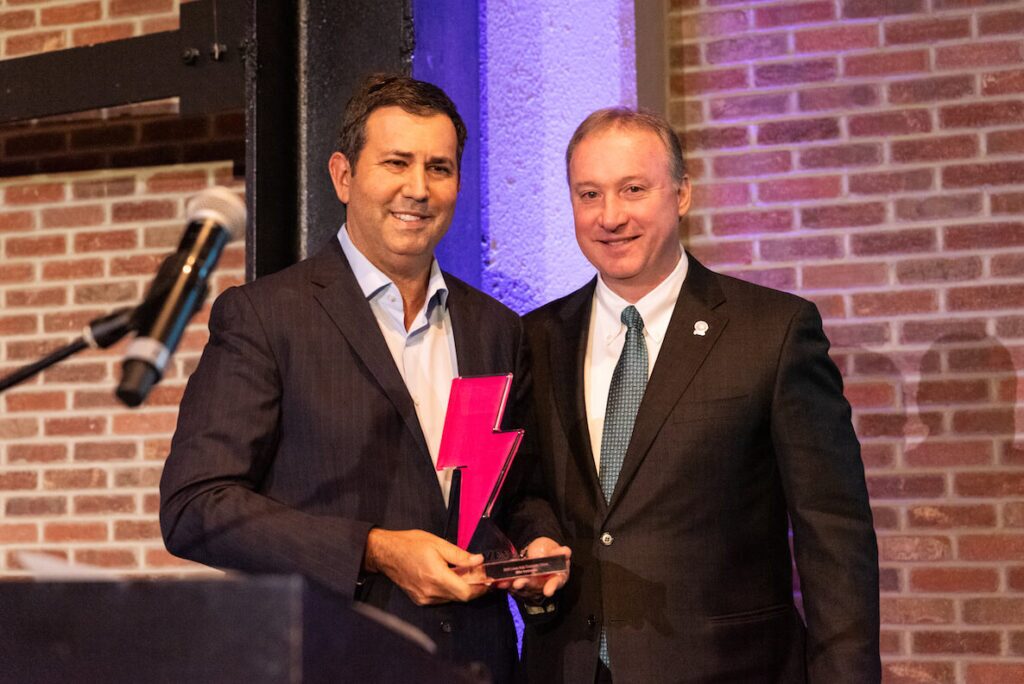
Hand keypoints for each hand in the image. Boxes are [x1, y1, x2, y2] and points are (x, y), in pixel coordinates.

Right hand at [363, 528, 487, 605]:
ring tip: (466, 573)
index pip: (466, 592)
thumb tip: (479, 561)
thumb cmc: (410, 544)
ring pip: (452, 598)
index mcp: (436, 576)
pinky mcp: (420, 599)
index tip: (489, 580)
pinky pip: (442, 598)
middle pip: (461, 597)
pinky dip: (450, 590)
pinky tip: (451, 577)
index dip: (481, 588)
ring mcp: (425, 598)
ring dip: (462, 588)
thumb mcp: (438, 543)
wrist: (385, 553)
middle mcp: (430, 592)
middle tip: (480, 573)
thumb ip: (460, 554)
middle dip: (474, 587)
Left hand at [499, 536, 570, 602]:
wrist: (540, 551)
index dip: (552, 587)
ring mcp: (532, 585)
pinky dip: (507, 584)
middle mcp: (544, 584)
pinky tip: (500, 582)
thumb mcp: (556, 549)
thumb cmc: (551, 551)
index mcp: (557, 577)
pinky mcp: (520, 584)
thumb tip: (566, 551)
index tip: (548, 591)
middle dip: (526, 585)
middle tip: (518, 583)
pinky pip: (513, 585)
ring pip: (522, 587)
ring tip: (506, 583)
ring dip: (513, 585)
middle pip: (535, 586)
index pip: (556, 583)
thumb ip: (560, 552)